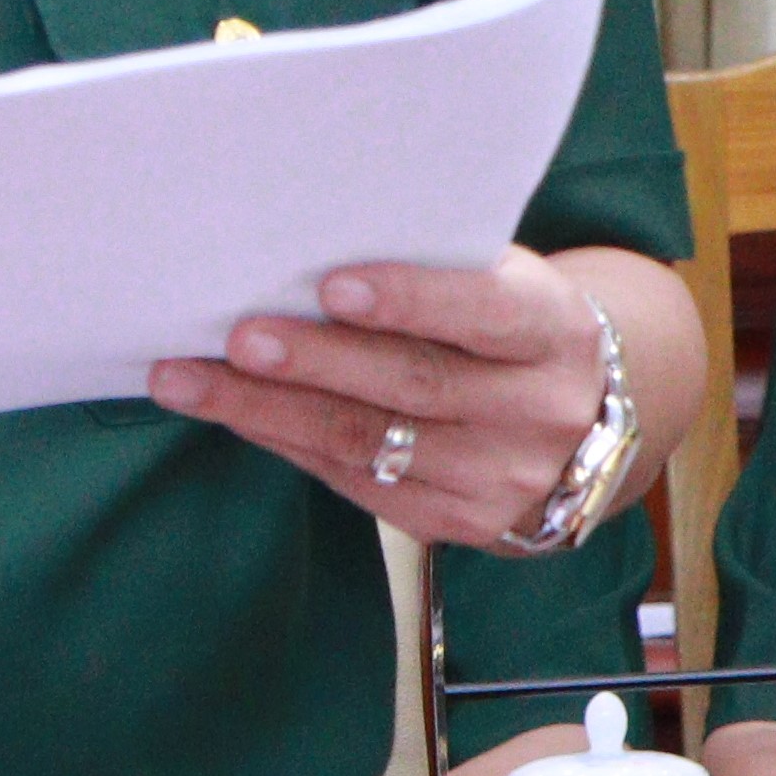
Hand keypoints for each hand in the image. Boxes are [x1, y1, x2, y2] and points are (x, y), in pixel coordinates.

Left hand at [150, 248, 605, 549]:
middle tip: (236, 336)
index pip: (484, 312)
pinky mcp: (460, 524)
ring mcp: (501, 478)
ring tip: (187, 380)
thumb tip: (301, 251)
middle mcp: (538, 412)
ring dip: (266, 409)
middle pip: (413, 384)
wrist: (588, 429)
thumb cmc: (511, 331)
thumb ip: (438, 272)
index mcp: (554, 331)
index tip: (332, 285)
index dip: (410, 299)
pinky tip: (233, 414)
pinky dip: (285, 443)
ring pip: (368, 442)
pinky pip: (357, 483)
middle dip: (315, 361)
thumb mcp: (508, 288)